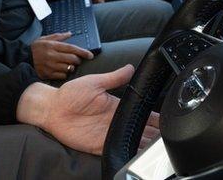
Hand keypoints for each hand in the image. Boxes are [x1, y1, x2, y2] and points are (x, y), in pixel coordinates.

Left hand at [16, 65, 159, 155]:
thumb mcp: (94, 82)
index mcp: (116, 106)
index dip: (155, 117)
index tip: (169, 119)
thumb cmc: (69, 94)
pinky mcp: (99, 145)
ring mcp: (108, 134)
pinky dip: (129, 153)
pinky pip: (118, 150)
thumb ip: (113, 77)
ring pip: (133, 141)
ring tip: (160, 149)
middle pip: (141, 129)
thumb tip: (130, 68)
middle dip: (156, 134)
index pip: (140, 112)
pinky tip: (140, 155)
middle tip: (170, 137)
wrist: (52, 109)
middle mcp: (115, 121)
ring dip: (146, 145)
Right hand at [30, 32, 93, 79]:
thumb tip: (70, 33)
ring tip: (67, 65)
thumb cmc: (35, 48)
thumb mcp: (45, 39)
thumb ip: (58, 36)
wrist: (22, 59)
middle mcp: (52, 56)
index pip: (72, 48)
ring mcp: (50, 66)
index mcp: (52, 46)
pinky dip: (64, 74)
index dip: (83, 52)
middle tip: (76, 60)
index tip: (90, 55)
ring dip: (71, 67)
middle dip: (77, 60)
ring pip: (68, 68)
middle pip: (72, 59)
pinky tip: (60, 70)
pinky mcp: (48, 74)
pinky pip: (62, 76)